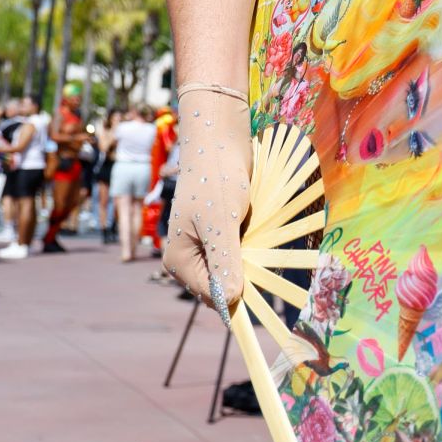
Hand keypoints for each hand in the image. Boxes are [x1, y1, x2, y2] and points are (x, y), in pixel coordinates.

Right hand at [161, 93, 250, 322]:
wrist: (218, 140)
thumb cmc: (215, 178)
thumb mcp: (221, 223)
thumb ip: (224, 262)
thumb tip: (229, 301)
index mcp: (179, 261)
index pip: (211, 296)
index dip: (236, 295)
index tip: (262, 293)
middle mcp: (189, 258)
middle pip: (222, 285)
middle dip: (244, 275)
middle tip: (259, 253)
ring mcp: (205, 246)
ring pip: (234, 269)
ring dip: (251, 260)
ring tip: (256, 235)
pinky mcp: (221, 233)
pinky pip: (239, 251)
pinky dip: (252, 247)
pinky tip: (256, 228)